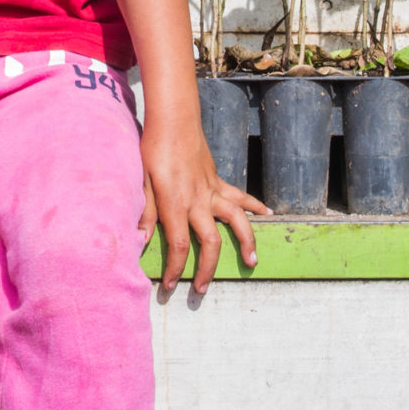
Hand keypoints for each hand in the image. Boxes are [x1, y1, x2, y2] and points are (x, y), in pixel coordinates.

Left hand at [138, 116, 267, 295]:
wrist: (174, 120)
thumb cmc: (152, 149)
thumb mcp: (141, 181)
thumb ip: (144, 212)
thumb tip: (140, 241)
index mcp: (176, 203)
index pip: (179, 245)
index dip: (176, 269)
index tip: (170, 287)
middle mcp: (198, 201)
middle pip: (210, 242)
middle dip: (207, 269)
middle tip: (203, 290)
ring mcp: (212, 190)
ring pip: (236, 220)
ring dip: (246, 242)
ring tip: (252, 262)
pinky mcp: (218, 180)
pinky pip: (239, 196)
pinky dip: (255, 205)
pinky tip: (268, 214)